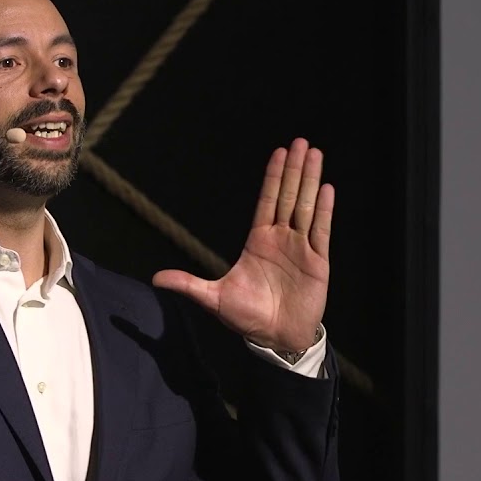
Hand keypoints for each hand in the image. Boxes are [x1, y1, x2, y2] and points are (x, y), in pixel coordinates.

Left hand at [152, 138, 333, 350]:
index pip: (267, 201)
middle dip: (294, 169)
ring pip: (306, 207)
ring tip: (316, 155)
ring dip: (311, 181)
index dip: (273, 177)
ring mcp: (300, 248)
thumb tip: (155, 278)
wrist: (275, 338)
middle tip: (302, 142)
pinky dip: (323, 210)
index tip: (279, 153)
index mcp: (258, 241)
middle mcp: (281, 239)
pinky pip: (321, 231)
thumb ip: (187, 284)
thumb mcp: (213, 298)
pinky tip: (326, 189)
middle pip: (288, 196)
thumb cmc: (247, 317)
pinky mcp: (317, 262)